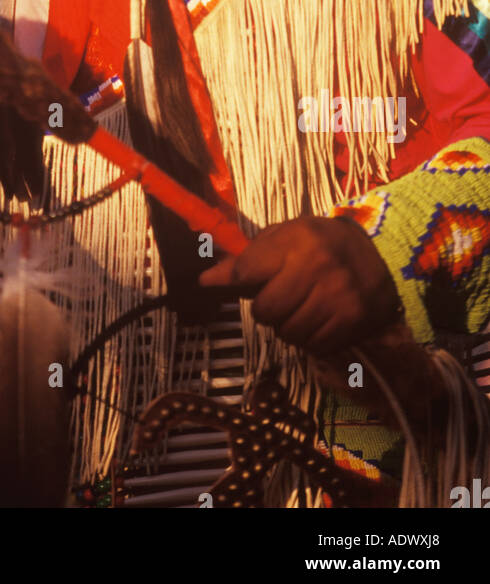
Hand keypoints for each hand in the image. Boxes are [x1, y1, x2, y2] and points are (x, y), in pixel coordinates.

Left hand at [198, 214, 401, 354]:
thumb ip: (247, 258)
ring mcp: (337, 296)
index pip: (245, 271)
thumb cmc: (319, 244)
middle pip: (265, 310)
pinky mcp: (352, 321)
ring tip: (298, 308)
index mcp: (296, 239)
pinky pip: (312, 346)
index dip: (228, 281)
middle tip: (277, 298)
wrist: (377, 256)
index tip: (210, 283)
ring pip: (287, 333)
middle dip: (265, 309)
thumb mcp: (283, 237)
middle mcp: (317, 267)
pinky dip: (308, 339)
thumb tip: (207, 280)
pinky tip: (317, 319)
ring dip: (286, 326)